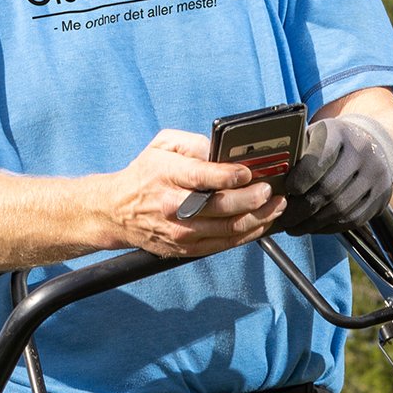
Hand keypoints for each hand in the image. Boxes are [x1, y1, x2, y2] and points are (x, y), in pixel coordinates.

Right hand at [93, 129, 281, 257]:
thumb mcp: (163, 145)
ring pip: (229, 229)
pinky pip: (225, 244)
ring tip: (275, 205)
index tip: (249, 171)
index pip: (202, 177)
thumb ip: (194, 143)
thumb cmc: (145, 174)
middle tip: (269, 190)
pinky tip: (262, 222)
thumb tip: (222, 149)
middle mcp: (173, 207)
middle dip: (252, 198)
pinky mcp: (187, 249)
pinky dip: (248, 234)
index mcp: (167, 176)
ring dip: (259, 218)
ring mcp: (181, 232)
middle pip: (221, 207)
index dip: (229, 175)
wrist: (117, 212)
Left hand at [276, 113, 392, 235]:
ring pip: (340, 209)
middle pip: (328, 189)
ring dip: (313, 223)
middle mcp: (362, 154)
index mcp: (340, 134)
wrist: (375, 145)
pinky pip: (352, 220)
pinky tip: (315, 227)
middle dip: (301, 209)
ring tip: (295, 227)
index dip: (300, 179)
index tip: (286, 191)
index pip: (318, 159)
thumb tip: (268, 181)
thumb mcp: (316, 136)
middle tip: (284, 219)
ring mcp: (376, 177)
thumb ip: (296, 154)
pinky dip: (330, 228)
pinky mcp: (381, 198)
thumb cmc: (333, 144)